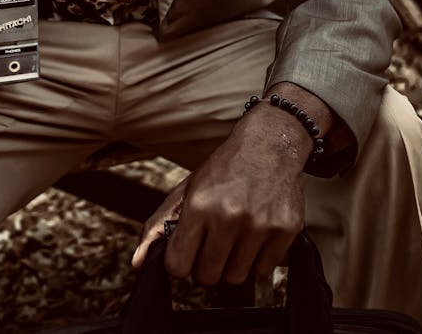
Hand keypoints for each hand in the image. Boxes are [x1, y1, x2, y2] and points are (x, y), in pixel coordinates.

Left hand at [132, 105, 308, 285]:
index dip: (180, 262)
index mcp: (198, 205)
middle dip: (206, 264)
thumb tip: (138, 262)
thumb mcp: (187, 189)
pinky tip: (255, 233)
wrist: (268, 144)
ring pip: (236, 277)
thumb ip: (160, 225)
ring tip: (235, 236)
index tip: (187, 252)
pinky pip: (264, 270)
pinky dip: (258, 258)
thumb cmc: (224, 169)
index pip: (178, 265)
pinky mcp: (284, 231)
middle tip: (213, 242)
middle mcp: (227, 216)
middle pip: (208, 276)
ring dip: (233, 262)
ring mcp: (258, 225)